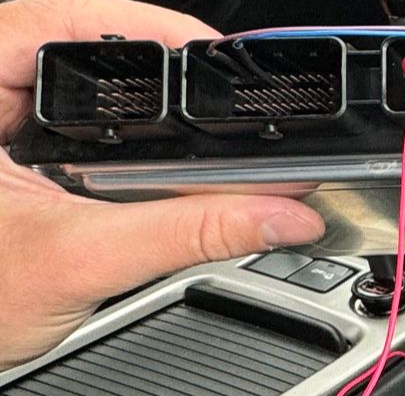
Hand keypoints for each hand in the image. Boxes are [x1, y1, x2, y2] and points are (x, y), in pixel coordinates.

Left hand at [0, 0, 325, 370]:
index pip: (54, 19)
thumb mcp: (82, 261)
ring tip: (178, 126)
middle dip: (149, 73)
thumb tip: (277, 211)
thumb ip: (192, 233)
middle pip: (74, 47)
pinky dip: (109, 131)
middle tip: (209, 94)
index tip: (206, 50)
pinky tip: (136, 156)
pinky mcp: (1, 147)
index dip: (141, 27)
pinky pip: (61, 115)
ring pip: (70, 81)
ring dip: (131, 105)